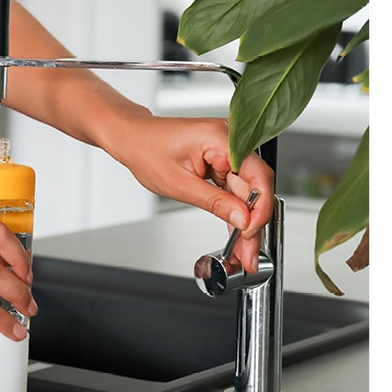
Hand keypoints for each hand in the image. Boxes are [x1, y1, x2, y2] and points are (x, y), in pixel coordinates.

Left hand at [99, 112, 275, 274]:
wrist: (132, 138)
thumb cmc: (146, 150)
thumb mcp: (179, 184)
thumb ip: (215, 202)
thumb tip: (243, 220)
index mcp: (221, 139)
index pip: (258, 176)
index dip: (259, 208)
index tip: (250, 231)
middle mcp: (230, 142)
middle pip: (254, 188)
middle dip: (253, 224)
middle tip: (249, 254)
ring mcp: (227, 152)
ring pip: (246, 193)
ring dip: (246, 222)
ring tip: (244, 252)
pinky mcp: (221, 162)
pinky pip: (234, 190)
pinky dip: (235, 212)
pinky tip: (237, 234)